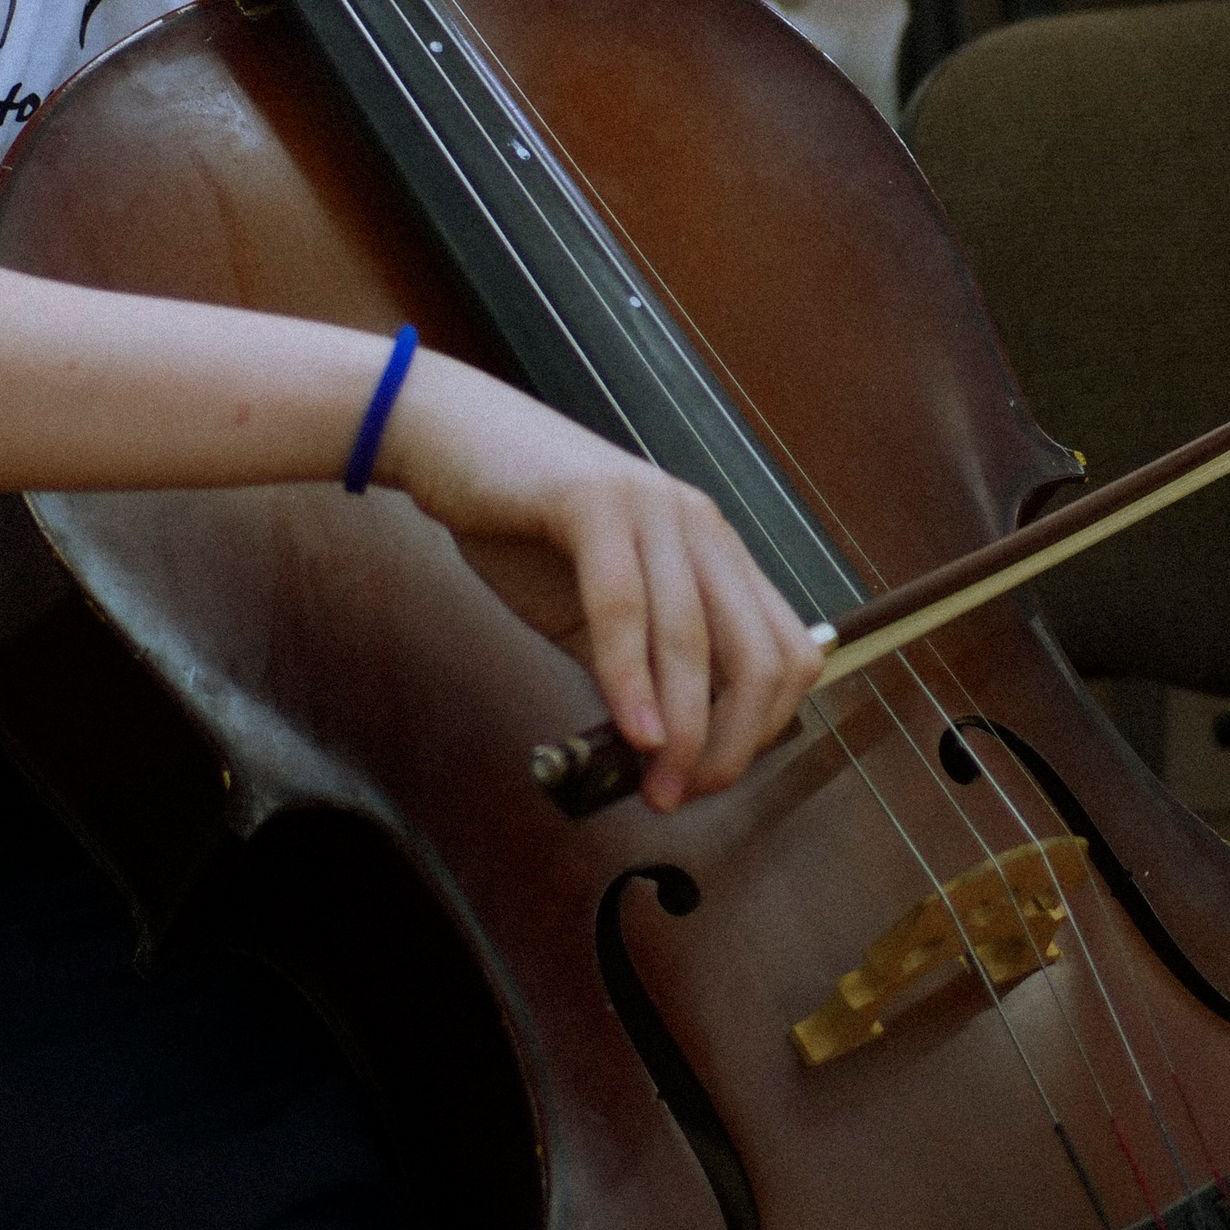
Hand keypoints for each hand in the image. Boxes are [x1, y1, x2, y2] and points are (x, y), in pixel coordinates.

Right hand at [379, 352, 824, 810]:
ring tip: (654, 783)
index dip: (761, 730)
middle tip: (681, 793)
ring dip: (681, 730)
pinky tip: (625, 728)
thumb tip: (658, 752)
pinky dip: (631, 678)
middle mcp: (699, 524)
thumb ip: (633, 664)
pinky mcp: (594, 501)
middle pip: (760, 658)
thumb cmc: (515, 523)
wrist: (443, 436)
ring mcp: (651, 507)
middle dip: (730, 745)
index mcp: (712, 549)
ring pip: (696, 640)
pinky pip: (625, 605)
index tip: (705, 777)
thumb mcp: (589, 608)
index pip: (786, 653)